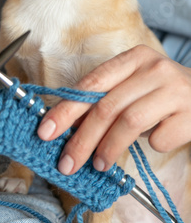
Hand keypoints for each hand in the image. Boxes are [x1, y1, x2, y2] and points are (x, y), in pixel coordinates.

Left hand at [37, 45, 190, 174]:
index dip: (66, 109)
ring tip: (99, 164)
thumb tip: (66, 126)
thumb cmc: (161, 92)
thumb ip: (105, 98)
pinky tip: (150, 144)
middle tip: (67, 162)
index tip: (46, 131)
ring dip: (109, 148)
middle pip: (107, 106)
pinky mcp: (190, 114)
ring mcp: (174, 90)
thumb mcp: (134, 85)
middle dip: (81, 138)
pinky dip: (150, 145)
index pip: (91, 84)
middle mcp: (153, 69)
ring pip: (130, 122)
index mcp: (133, 58)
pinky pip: (160, 137)